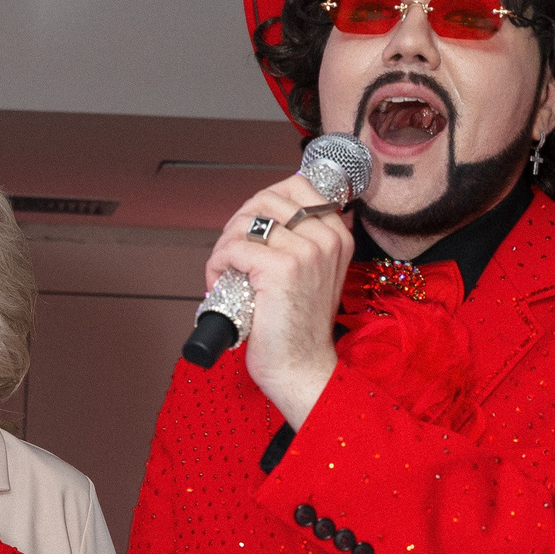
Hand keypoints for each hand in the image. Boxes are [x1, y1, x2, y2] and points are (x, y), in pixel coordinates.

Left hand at [204, 178, 353, 429]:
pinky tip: (219, 282)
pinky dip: (217, 264)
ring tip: (224, 270)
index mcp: (338, 235)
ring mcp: (305, 252)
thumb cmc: (298, 327)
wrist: (301, 368)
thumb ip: (300, 241)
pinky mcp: (280, 268)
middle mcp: (326, 239)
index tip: (248, 228)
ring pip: (246, 221)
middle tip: (230, 253)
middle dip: (237, 222)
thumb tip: (261, 215)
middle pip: (266, 198)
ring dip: (224, 244)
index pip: (296, 185)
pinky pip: (234, 248)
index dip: (262, 202)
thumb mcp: (312, 274)